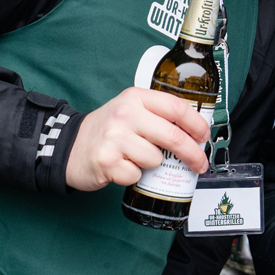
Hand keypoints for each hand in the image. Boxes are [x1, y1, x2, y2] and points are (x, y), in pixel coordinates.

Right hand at [64, 87, 209, 191]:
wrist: (69, 146)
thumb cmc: (108, 130)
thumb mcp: (130, 110)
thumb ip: (157, 114)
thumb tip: (195, 132)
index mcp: (135, 98)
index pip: (177, 107)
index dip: (197, 124)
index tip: (204, 137)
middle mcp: (125, 114)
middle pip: (173, 136)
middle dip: (192, 154)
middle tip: (199, 164)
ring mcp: (114, 138)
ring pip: (155, 159)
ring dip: (152, 165)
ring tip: (136, 158)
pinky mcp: (107, 162)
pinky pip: (137, 176)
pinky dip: (134, 177)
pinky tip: (122, 167)